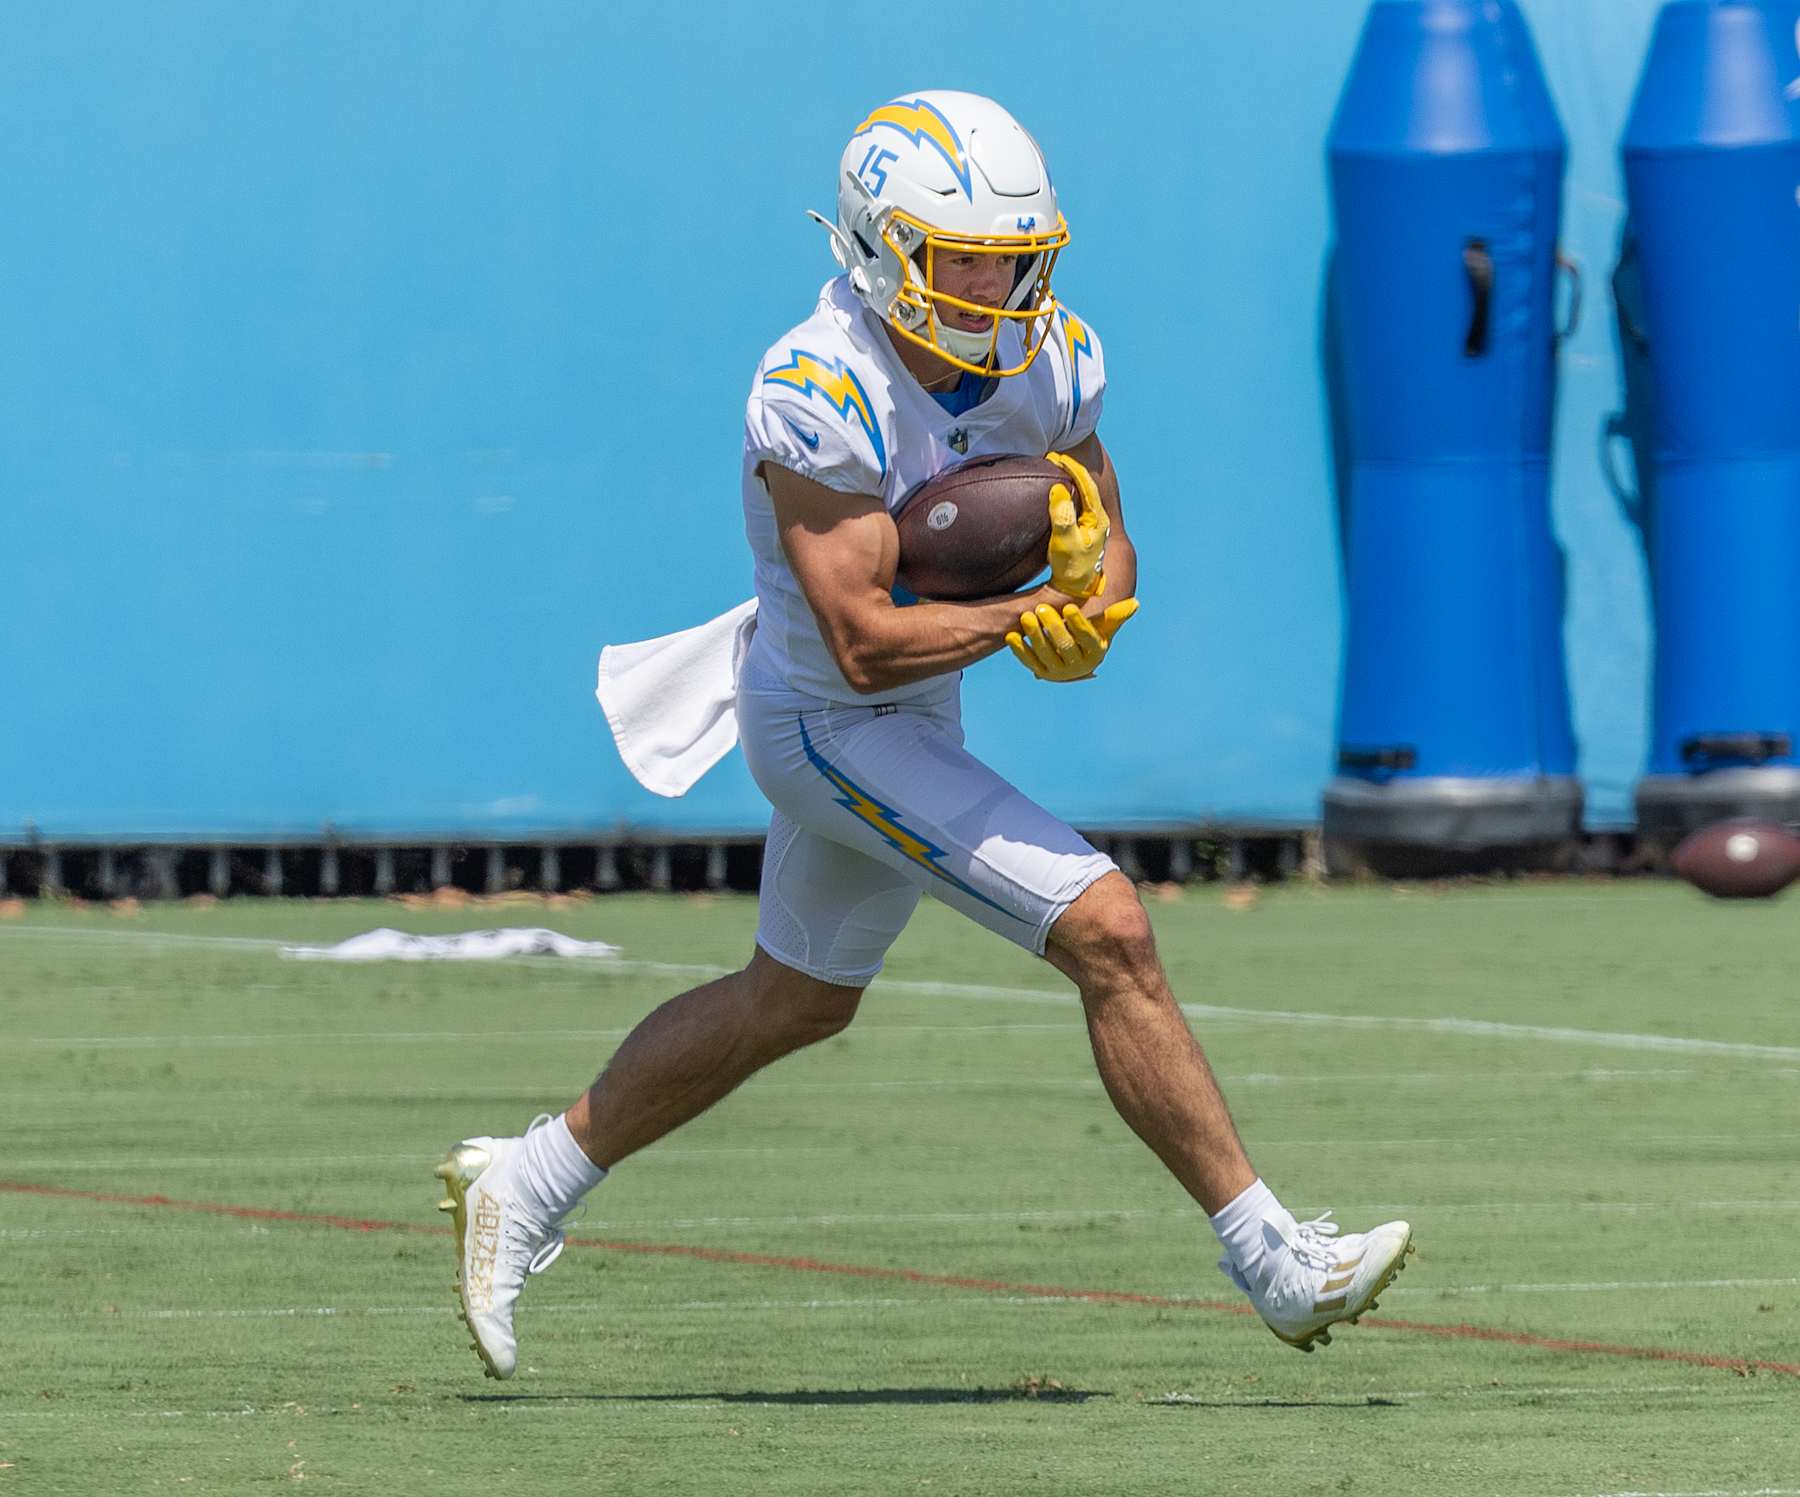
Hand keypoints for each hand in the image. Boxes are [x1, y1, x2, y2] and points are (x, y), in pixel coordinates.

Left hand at [1006, 597, 1139, 681]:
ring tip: (1026, 616)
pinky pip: (1029, 661)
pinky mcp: (1042, 672)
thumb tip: (1135, 604)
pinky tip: (1011, 636)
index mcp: (1094, 653)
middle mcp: (1077, 667)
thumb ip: (1116, 615)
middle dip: (1053, 627)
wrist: (1076, 655)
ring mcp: (1058, 672)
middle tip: (1042, 608)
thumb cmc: (1092, 633)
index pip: (1087, 638)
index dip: (1078, 623)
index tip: (1067, 607)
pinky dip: (1019, 650)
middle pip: (1064, 646)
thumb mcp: (1104, 626)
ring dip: (1035, 635)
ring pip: (1045, 653)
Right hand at [1043, 450, 1107, 599]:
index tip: (1057, 457)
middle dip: (1071, 470)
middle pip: (1086, 486)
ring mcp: (1091, 524)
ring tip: (1054, 470)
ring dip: (1069, 480)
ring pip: (1083, 494)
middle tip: (1053, 459)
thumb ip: (1062, 515)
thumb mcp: (1065, 542)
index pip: (1087, 485)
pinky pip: (1077, 503)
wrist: (1078, 589)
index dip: (1072, 469)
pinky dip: (1067, 492)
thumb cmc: (1072, 568)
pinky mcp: (1083, 530)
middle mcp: (1097, 518)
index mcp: (1097, 518)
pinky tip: (1055, 493)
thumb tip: (1058, 489)